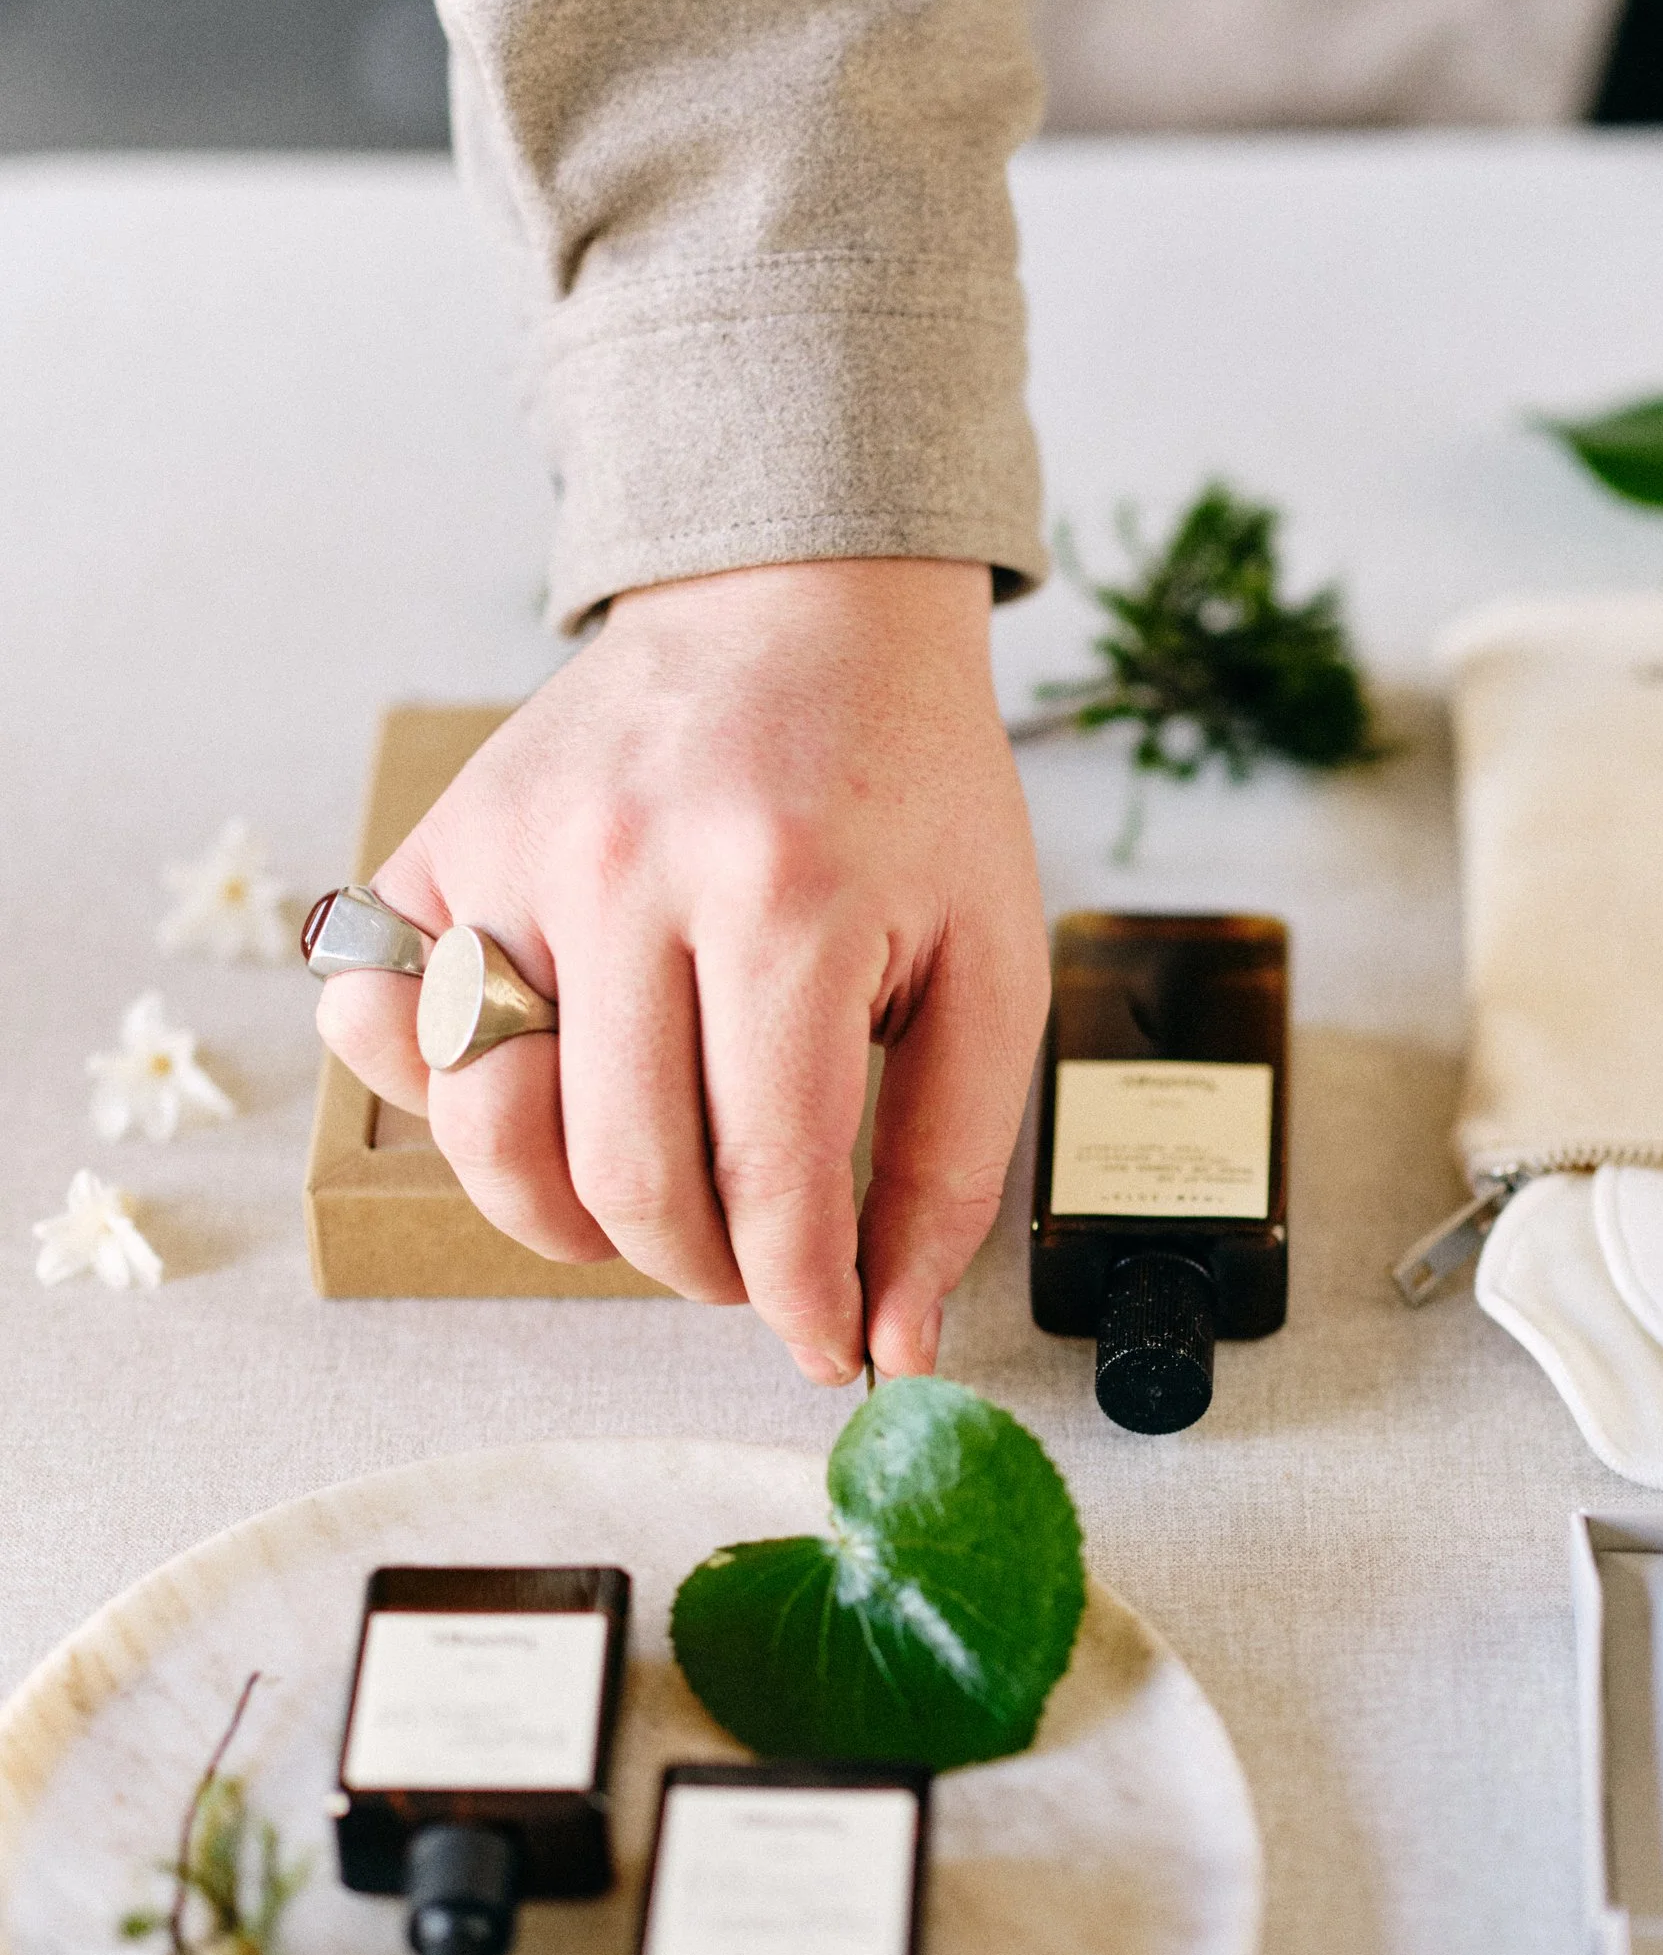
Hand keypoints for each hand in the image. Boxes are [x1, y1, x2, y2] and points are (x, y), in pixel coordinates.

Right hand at [316, 559, 1046, 1384]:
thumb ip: (950, 1163)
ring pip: (488, 1128)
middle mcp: (631, 867)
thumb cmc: (910, 793)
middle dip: (700, 1268)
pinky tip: (541, 1090)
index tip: (828, 1345)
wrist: (806, 608)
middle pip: (625, 1176)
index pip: (770, 1177)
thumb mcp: (990, 963)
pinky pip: (379, 1027)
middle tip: (752, 1261)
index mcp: (788, 896)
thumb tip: (894, 1342)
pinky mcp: (442, 842)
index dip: (802, 1299)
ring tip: (653, 1195)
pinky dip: (440, 1098)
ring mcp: (516, 850)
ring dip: (568, 1217)